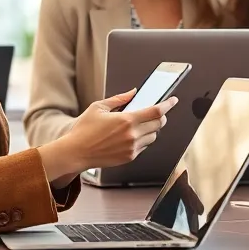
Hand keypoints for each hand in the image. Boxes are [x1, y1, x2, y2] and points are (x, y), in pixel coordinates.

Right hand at [37, 89, 176, 180]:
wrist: (76, 153)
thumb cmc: (84, 130)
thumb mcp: (99, 107)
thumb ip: (119, 99)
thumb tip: (133, 92)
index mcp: (127, 120)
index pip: (156, 111)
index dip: (168, 105)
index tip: (173, 101)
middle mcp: (132, 135)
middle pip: (159, 124)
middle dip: (161, 116)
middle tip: (156, 112)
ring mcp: (132, 148)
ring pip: (154, 136)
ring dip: (152, 129)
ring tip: (141, 124)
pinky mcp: (129, 157)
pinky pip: (144, 146)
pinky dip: (143, 140)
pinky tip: (132, 136)